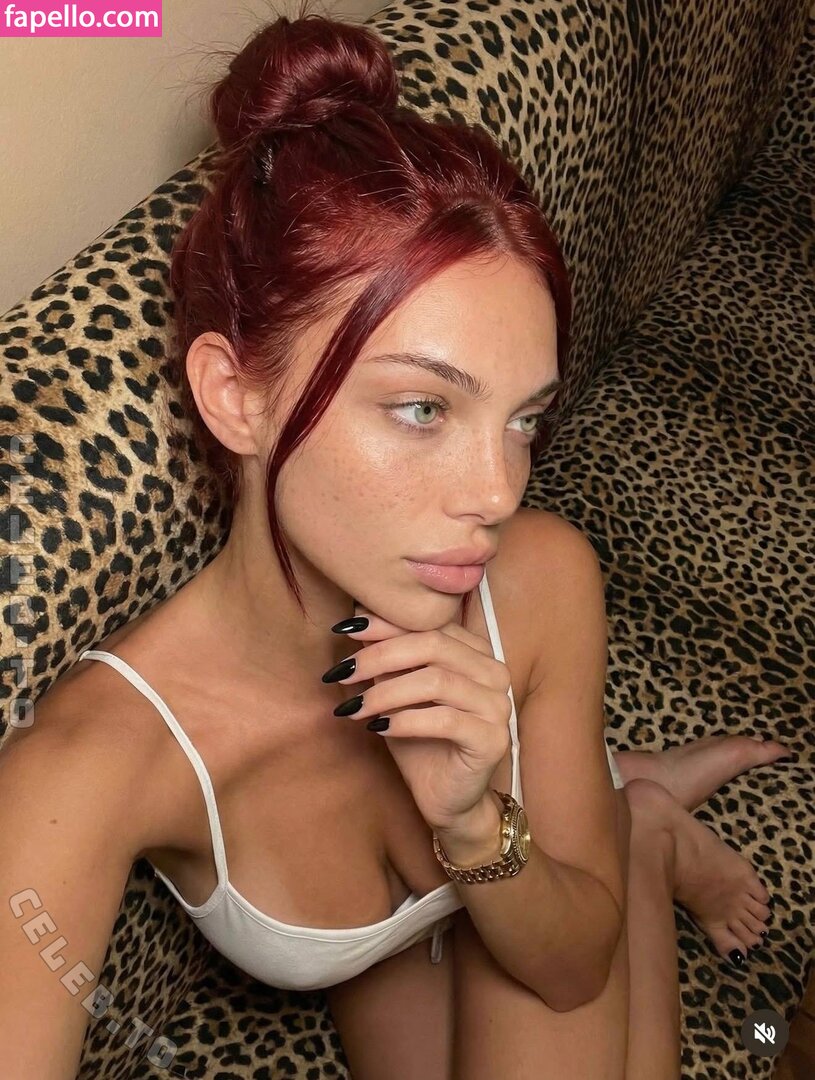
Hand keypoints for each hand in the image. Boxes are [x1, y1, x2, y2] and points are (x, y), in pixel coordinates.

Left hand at [330, 602, 511, 833]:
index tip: (345, 628)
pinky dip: (404, 721)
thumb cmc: (420, 742)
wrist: (446, 799)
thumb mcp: (397, 694)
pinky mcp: (492, 739)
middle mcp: (494, 672)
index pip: (430, 624)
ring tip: (355, 707)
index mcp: (476, 652)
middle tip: (343, 672)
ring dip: (386, 692)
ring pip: (436, 681)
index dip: (386, 623)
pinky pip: (444, 720)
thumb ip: (387, 660)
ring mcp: (498, 705)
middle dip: (380, 655)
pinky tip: (377, 728)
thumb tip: (354, 623)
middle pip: (433, 645)